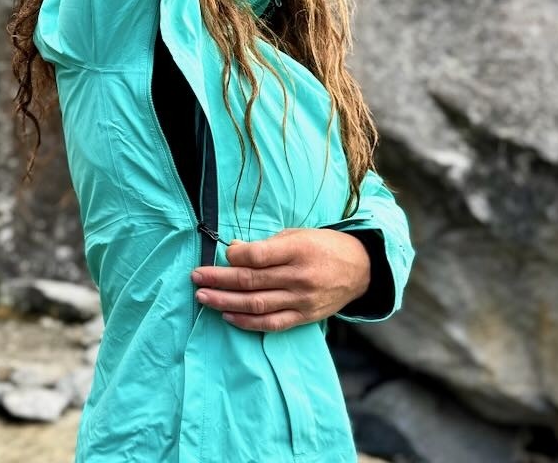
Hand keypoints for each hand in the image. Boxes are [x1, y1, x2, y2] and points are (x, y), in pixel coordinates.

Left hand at [190, 228, 370, 331]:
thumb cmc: (323, 247)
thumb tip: (233, 250)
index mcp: (298, 250)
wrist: (361, 269)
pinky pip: (271, 323)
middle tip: (196, 277)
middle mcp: (300, 277)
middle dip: (218, 279)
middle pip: (250, 281)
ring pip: (256, 304)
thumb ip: (265, 246)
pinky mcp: (304, 317)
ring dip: (225, 302)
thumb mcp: (297, 235)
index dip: (234, 256)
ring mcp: (302, 300)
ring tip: (203, 297)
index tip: (220, 254)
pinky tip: (227, 316)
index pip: (257, 256)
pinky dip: (247, 321)